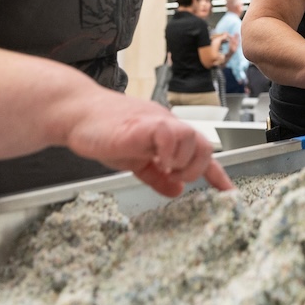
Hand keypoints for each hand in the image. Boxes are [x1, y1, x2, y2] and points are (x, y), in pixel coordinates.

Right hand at [65, 94, 232, 196]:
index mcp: (168, 133)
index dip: (216, 173)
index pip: (200, 151)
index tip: (227, 191)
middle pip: (205, 145)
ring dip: (184, 162)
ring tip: (164, 169)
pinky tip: (159, 162)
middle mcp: (168, 125)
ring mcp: (156, 122)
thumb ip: (156, 175)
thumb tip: (176, 190)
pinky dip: (170, 152)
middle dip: (197, 168)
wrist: (77, 113)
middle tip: (175, 176)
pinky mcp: (142, 124)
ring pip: (192, 138)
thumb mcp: (135, 160)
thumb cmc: (102, 131)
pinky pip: (169, 134)